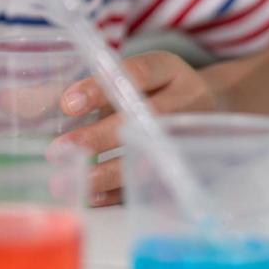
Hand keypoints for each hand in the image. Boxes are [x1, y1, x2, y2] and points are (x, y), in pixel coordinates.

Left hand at [50, 51, 219, 206]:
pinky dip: (123, 194)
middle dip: (99, 138)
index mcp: (172, 71)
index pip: (138, 74)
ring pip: (150, 158)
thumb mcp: (141, 73)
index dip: (100, 89)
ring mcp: (195, 138)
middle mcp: (189, 104)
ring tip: (70, 180)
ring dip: (107, 173)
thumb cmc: (161, 90)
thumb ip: (104, 85)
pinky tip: (93, 196)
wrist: (215, 109)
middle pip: (144, 121)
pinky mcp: (193, 171)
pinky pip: (156, 187)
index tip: (67, 104)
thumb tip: (53, 105)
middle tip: (60, 149)